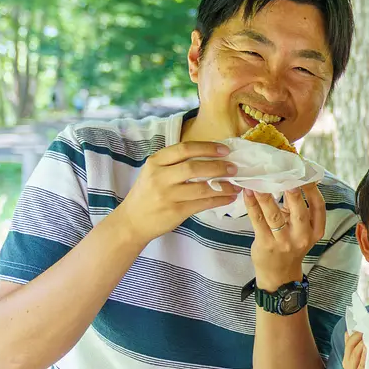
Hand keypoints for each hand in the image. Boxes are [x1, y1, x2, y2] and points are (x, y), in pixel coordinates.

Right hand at [113, 142, 238, 243]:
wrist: (132, 221)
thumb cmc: (147, 194)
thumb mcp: (154, 172)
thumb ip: (175, 164)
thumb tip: (210, 156)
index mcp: (155, 162)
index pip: (184, 149)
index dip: (207, 147)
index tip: (225, 149)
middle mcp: (159, 177)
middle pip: (194, 167)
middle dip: (218, 167)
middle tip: (234, 168)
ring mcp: (167, 195)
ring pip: (202, 187)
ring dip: (224, 186)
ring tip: (236, 186)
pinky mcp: (175, 211)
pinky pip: (203, 204)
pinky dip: (219, 200)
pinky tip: (229, 198)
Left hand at [245, 184, 326, 289]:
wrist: (279, 274)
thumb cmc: (290, 245)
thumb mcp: (301, 228)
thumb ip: (297, 207)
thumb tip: (290, 178)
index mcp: (315, 230)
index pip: (319, 207)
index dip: (312, 190)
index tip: (304, 173)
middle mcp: (302, 236)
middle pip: (299, 211)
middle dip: (293, 192)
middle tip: (285, 174)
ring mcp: (284, 242)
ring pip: (275, 216)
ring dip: (265, 197)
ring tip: (258, 182)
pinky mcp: (266, 244)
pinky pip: (258, 221)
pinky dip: (252, 205)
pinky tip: (248, 193)